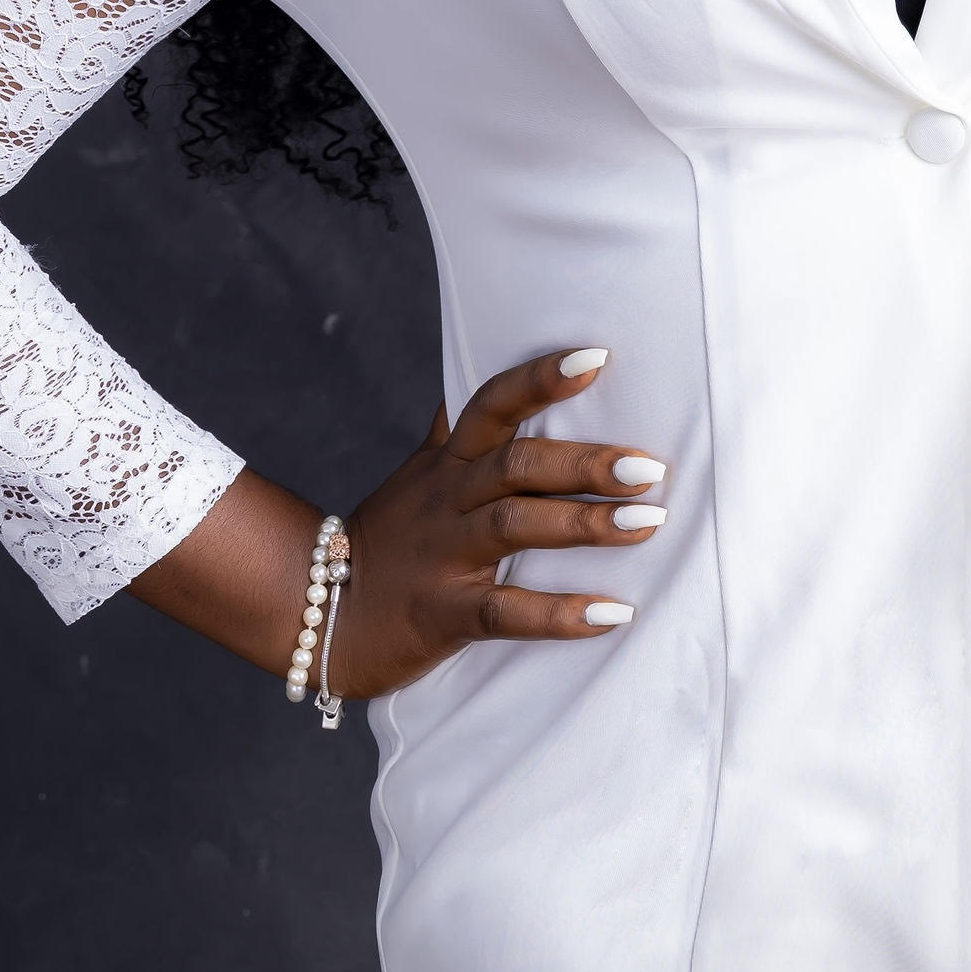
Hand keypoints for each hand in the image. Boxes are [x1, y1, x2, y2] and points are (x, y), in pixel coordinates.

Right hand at [333, 347, 667, 698]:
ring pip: (515, 527)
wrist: (320, 615)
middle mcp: (449, 500)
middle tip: (650, 467)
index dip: (541, 378)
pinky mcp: (445, 614)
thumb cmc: (392, 538)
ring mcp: (445, 556)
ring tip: (647, 523)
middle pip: (517, 466)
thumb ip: (461, 429)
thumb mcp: (422, 473)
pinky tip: (612, 614)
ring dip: (584, 525)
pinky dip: (560, 614)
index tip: (597, 357)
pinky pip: (506, 612)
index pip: (493, 403)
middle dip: (585, 463)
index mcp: (450, 462)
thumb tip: (498, 368)